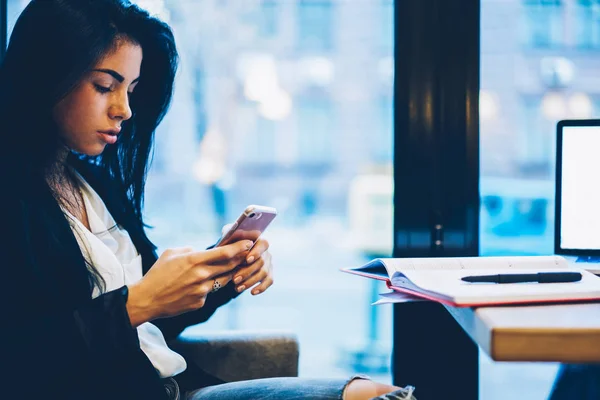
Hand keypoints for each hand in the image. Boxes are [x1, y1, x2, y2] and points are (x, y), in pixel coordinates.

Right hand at [126, 240, 252, 326]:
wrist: (147, 300)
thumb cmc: (157, 274)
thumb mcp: (171, 254)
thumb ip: (189, 250)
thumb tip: (201, 251)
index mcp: (194, 260)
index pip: (224, 253)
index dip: (239, 248)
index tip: (249, 243)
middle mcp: (201, 276)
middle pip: (229, 266)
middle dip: (240, 259)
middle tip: (247, 254)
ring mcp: (202, 291)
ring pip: (223, 280)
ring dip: (228, 273)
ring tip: (231, 267)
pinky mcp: (200, 303)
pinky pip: (210, 292)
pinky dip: (209, 287)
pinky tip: (200, 285)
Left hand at [231, 237, 273, 295]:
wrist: (231, 254)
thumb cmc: (229, 242)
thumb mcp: (229, 235)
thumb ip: (232, 233)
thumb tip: (234, 234)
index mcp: (258, 239)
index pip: (262, 244)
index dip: (256, 252)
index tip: (247, 260)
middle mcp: (265, 251)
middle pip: (261, 262)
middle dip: (247, 272)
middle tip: (234, 280)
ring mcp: (268, 262)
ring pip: (264, 273)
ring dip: (250, 281)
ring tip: (237, 288)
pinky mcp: (268, 273)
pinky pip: (269, 281)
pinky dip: (262, 287)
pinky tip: (252, 292)